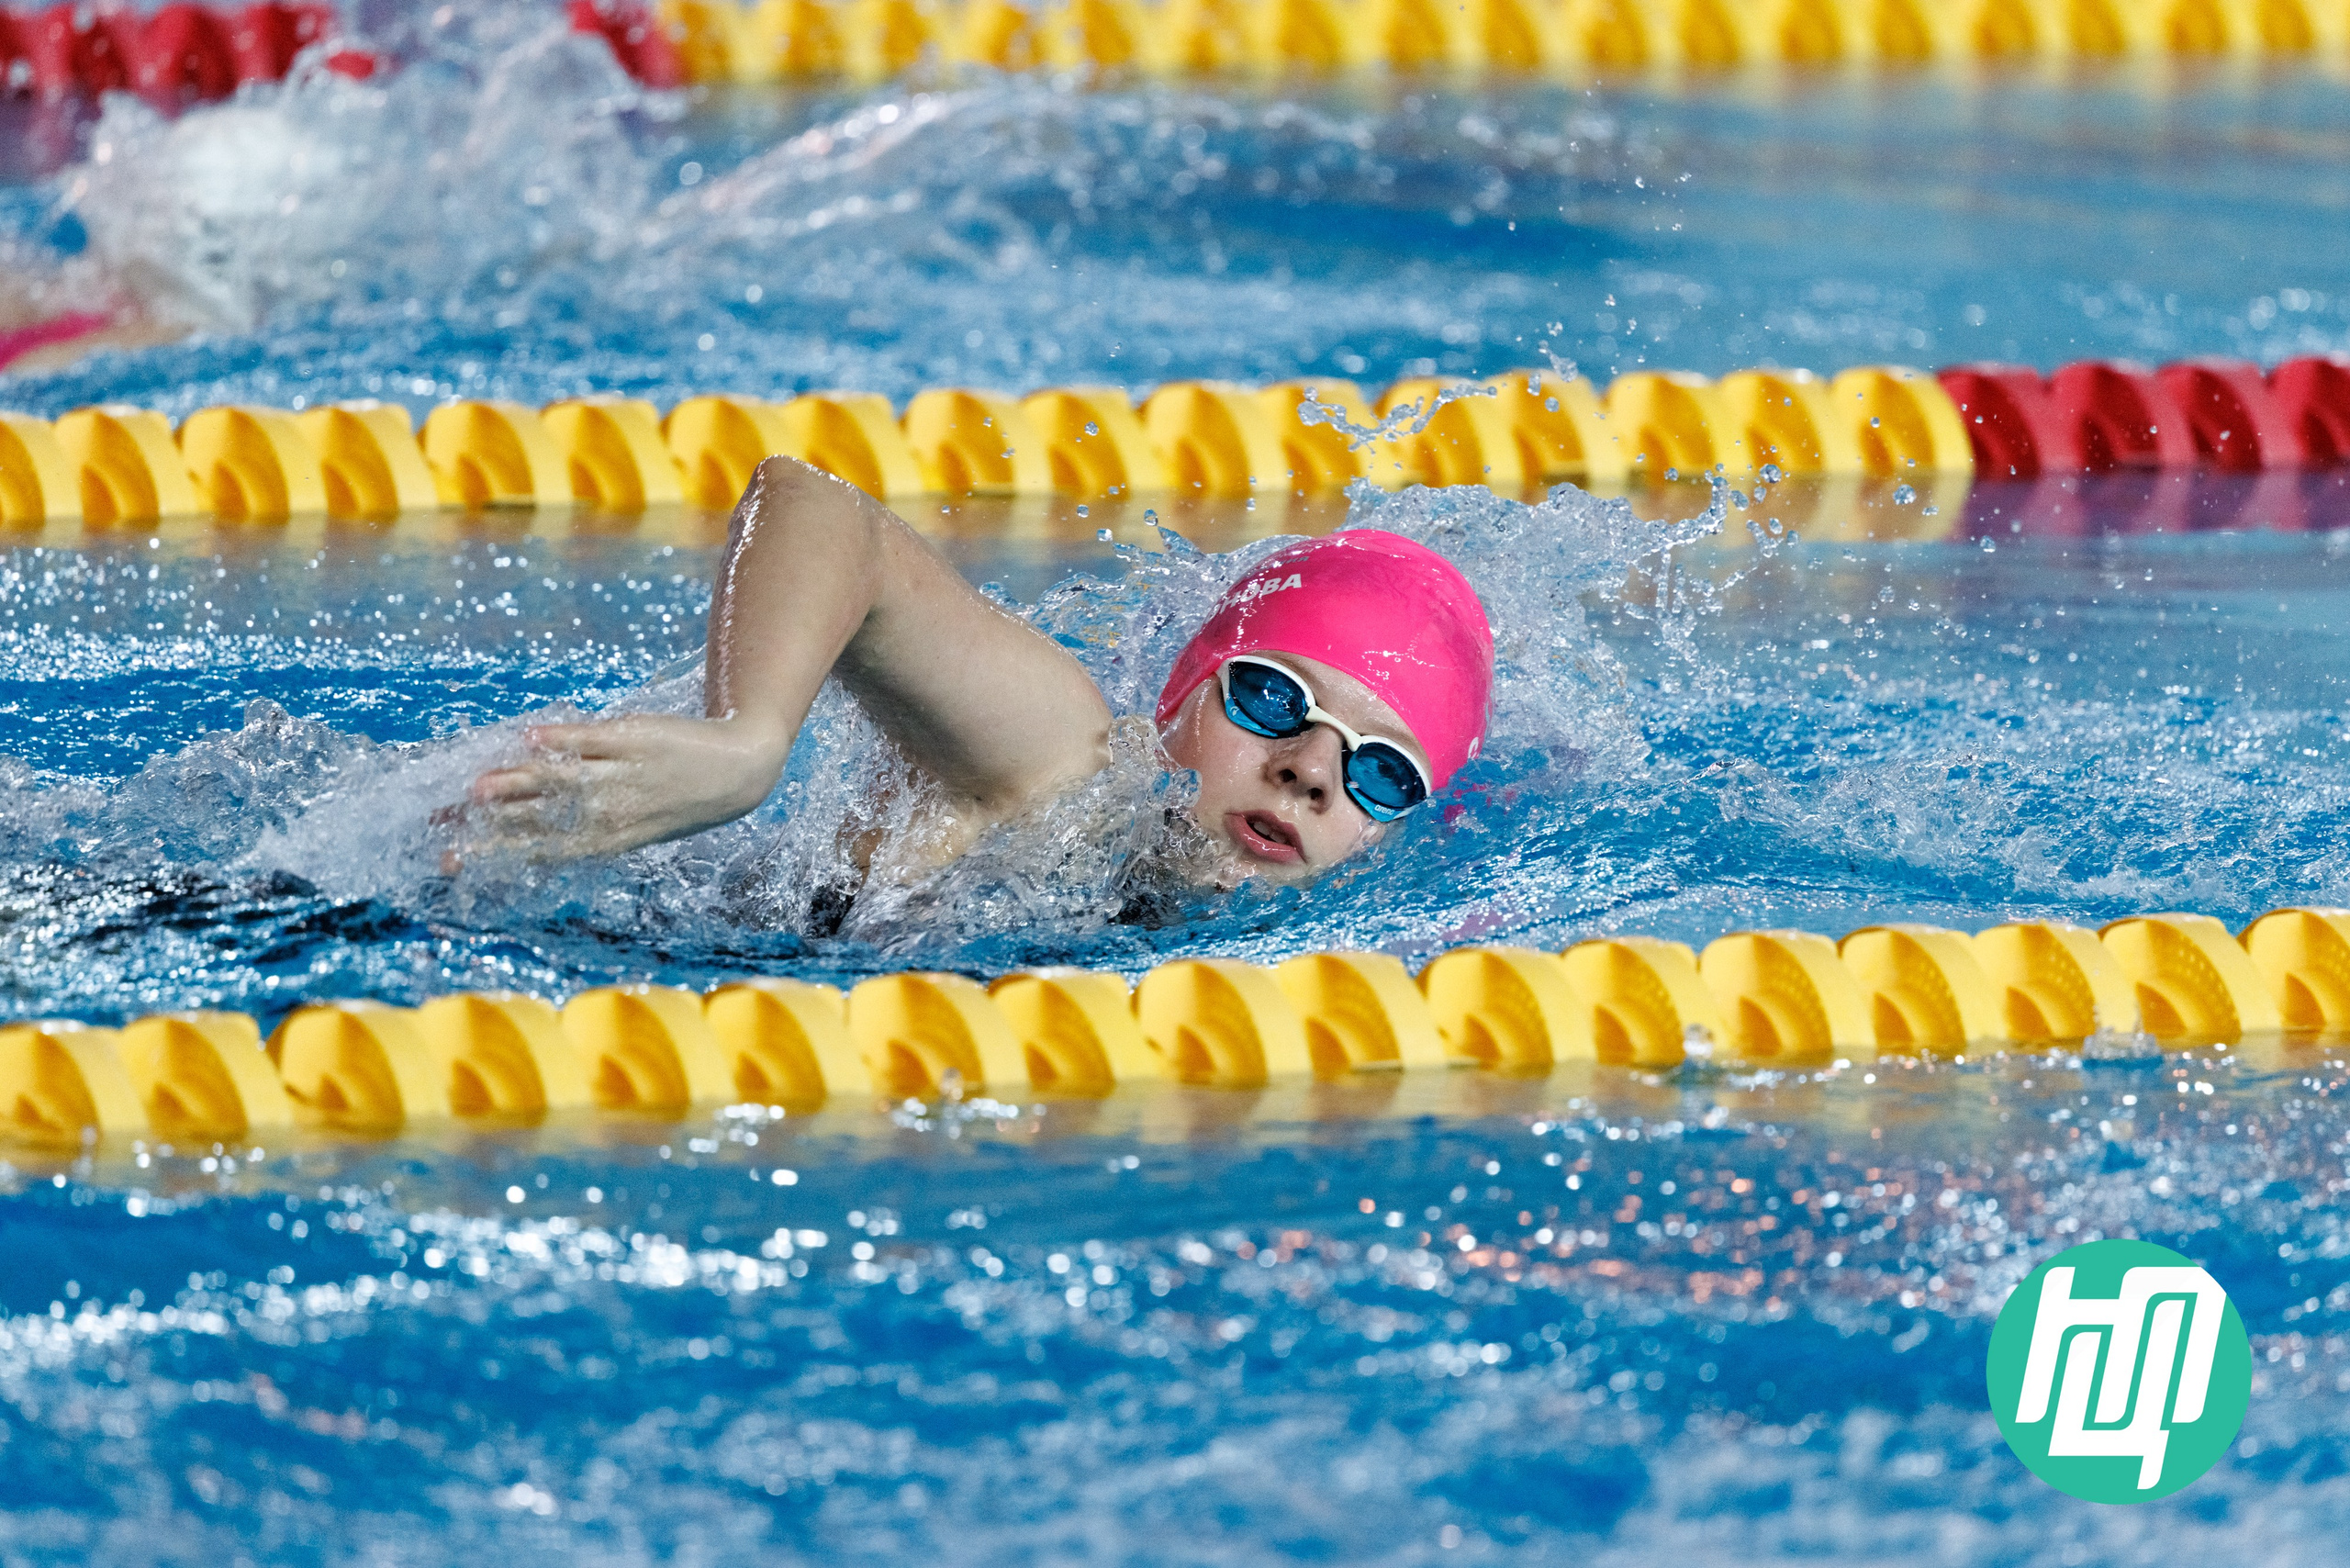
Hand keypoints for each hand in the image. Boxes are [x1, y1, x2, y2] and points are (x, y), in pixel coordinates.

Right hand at [451, 713, 787, 864]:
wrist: (736, 771)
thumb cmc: (672, 799)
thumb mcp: (630, 825)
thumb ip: (576, 821)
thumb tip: (515, 815)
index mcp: (605, 840)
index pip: (538, 850)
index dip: (493, 853)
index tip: (452, 858)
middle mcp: (610, 812)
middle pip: (539, 819)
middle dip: (487, 823)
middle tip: (442, 825)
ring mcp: (622, 775)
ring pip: (562, 782)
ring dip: (519, 783)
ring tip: (477, 787)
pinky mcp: (634, 738)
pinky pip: (593, 739)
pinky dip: (563, 739)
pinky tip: (529, 737)